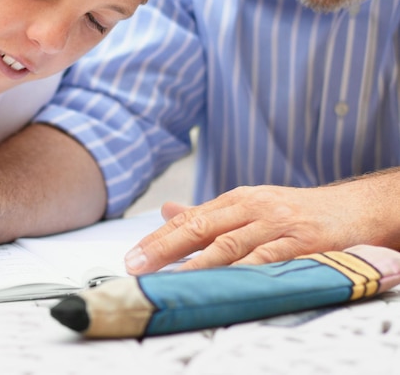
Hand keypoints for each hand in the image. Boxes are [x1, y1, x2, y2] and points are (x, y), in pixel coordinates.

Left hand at [124, 177, 399, 273]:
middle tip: (138, 267)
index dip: (159, 238)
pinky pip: (266, 259)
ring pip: (229, 243)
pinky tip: (224, 282)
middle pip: (201, 227)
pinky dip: (243, 271)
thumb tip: (166, 210)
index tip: (133, 257)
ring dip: (197, 263)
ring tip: (170, 279)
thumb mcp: (250, 205)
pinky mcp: (300, 242)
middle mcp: (252, 207)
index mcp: (237, 200)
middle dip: (166, 248)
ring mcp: (275, 224)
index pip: (190, 219)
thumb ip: (208, 212)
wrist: (349, 208)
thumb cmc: (293, 212)